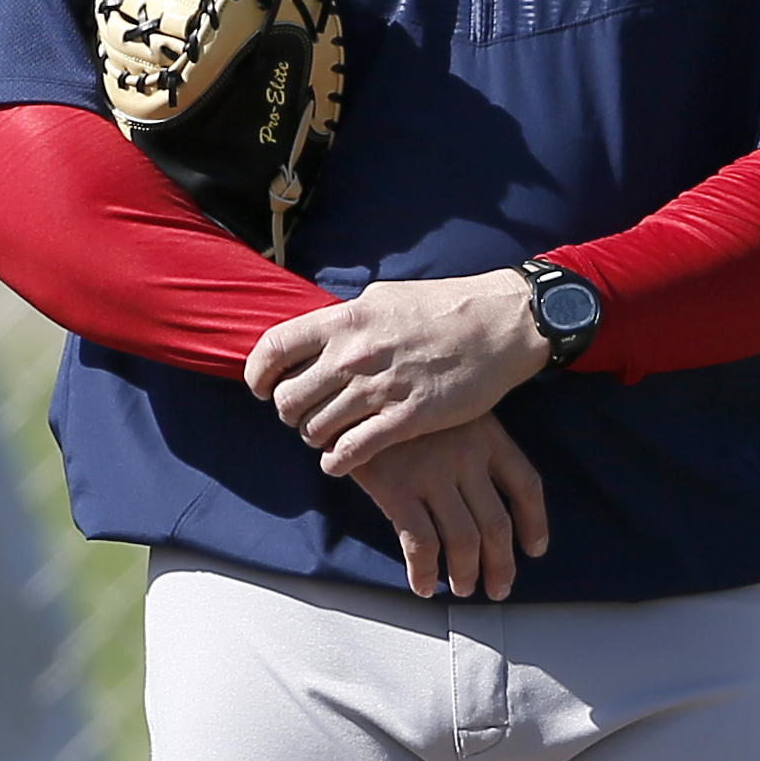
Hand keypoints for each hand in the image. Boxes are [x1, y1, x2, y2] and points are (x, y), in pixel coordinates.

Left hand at [246, 271, 550, 475]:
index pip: (274, 349)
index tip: (262, 387)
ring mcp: (380, 388)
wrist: (501, 323)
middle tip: (305, 416)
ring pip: (316, 429)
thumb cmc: (444, 307)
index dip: (258, 374)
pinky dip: (338, 462)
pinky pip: (352, 451)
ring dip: (316, 438)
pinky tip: (342, 461)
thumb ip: (347, 321)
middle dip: (290, 413)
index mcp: (345, 319)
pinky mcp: (408, 418)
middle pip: (288, 398)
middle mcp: (355, 354)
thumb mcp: (384, 298)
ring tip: (329, 435)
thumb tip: (319, 335)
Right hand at [349, 414, 550, 599]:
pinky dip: (425, 571)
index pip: (525, 485)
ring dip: (466, 573)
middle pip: (497, 522)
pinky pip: (421, 543)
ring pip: (464, 539)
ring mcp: (433, 473)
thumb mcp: (447, 410)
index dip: (534, 523)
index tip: (534, 549)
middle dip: (501, 563)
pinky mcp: (397, 488)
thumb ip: (468, 444)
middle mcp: (466, 456)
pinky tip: (424, 586)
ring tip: (464, 589)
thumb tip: (481, 496)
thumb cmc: (397, 400)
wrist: (349, 387)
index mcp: (486, 434)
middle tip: (499, 587)